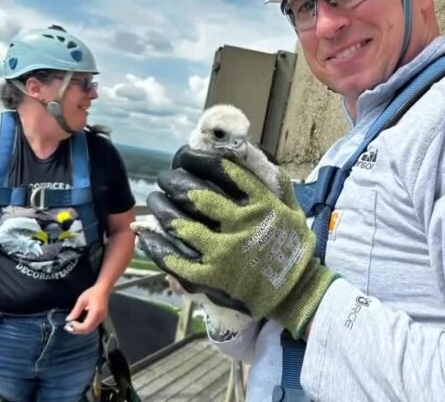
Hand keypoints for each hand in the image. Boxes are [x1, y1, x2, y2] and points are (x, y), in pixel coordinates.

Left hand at [65, 283, 109, 334]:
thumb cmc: (92, 293)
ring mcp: (102, 319)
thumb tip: (68, 320)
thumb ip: (75, 311)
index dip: (76, 328)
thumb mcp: (81, 300)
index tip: (68, 324)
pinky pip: (92, 326)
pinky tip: (79, 324)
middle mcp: (100, 318)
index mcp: (95, 313)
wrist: (103, 289)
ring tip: (72, 326)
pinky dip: (84, 327)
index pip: (86, 326)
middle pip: (88, 330)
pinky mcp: (101, 318)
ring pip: (90, 329)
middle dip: (77, 330)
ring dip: (80, 330)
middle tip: (68, 327)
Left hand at [138, 147, 338, 338]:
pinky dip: (159, 246)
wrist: (296, 291)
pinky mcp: (211, 277)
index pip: (222, 171)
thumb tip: (252, 154)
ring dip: (162, 209)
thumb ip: (274, 182)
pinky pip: (177, 260)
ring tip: (155, 199)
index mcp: (260, 203)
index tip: (186, 156)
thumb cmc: (293, 247)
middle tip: (165, 177)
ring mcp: (223, 252)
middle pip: (196, 195)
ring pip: (182, 225)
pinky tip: (147, 235)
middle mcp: (240, 224)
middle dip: (174, 182)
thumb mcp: (291, 208)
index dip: (198, 160)